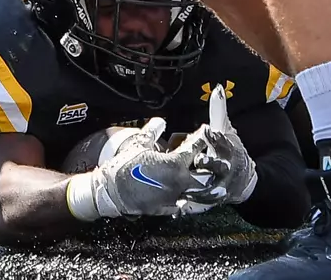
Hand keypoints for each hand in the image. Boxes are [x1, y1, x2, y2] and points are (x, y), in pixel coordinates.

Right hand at [87, 116, 223, 218]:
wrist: (112, 190)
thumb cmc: (125, 165)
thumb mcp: (139, 143)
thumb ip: (153, 131)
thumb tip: (160, 122)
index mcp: (174, 163)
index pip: (195, 147)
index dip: (202, 138)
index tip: (207, 131)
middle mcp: (179, 181)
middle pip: (207, 175)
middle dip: (213, 167)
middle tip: (218, 161)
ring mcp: (175, 197)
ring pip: (199, 194)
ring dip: (206, 188)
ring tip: (212, 185)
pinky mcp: (167, 208)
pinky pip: (184, 206)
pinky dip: (188, 201)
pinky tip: (191, 199)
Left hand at [192, 84, 257, 206]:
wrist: (244, 179)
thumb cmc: (231, 150)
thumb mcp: (226, 130)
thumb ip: (219, 111)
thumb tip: (217, 88)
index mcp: (229, 149)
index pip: (223, 140)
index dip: (216, 135)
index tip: (207, 130)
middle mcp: (225, 168)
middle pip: (217, 165)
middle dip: (208, 163)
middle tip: (198, 160)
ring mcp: (220, 185)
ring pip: (209, 187)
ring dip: (197, 190)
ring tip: (183, 192)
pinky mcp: (213, 199)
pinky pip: (201, 204)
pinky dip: (191, 207)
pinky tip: (179, 209)